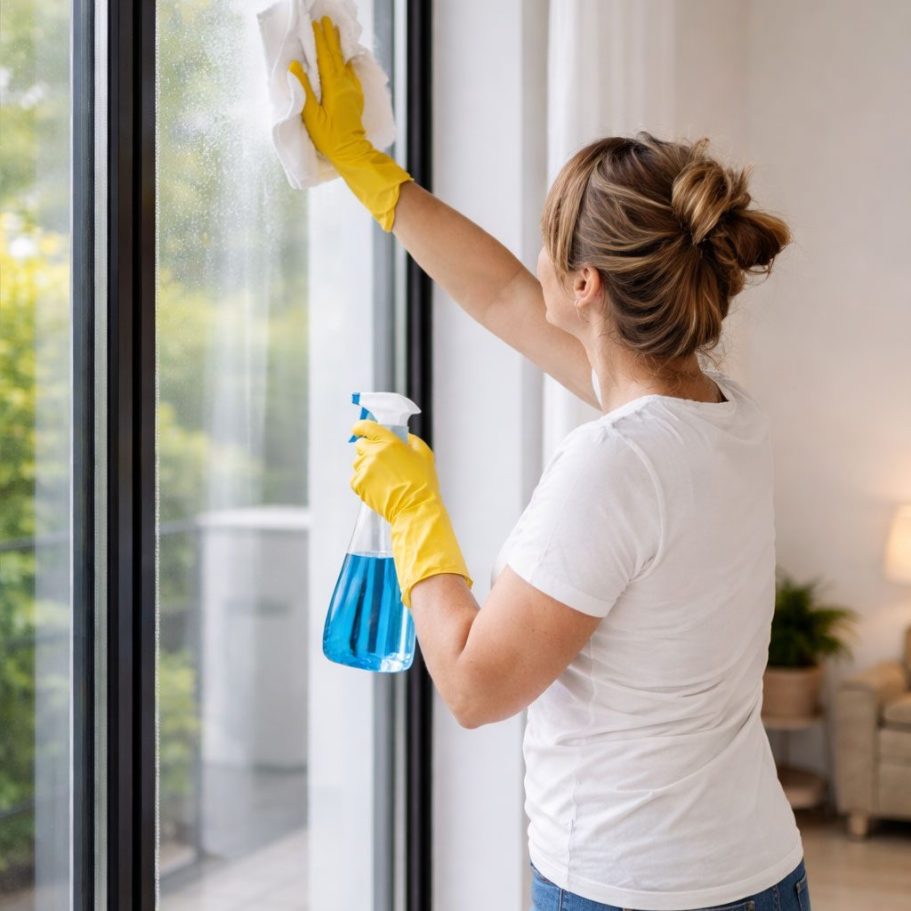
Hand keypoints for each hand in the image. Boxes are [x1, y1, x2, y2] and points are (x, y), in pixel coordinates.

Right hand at [288, 16, 371, 168]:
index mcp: (335, 88)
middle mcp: (346, 85)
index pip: (326, 58)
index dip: (320, 40)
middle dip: (330, 37)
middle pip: (337, 56)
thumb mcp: (312, 117)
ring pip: (345, 63)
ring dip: (339, 47)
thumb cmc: (330, 138)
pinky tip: (344, 60)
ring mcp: (353, 91)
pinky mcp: (356, 98)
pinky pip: (350, 74)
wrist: (352, 153)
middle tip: (326, 20)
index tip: (315, 24)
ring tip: (336, 32)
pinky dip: (345, 62)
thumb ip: (303, 90)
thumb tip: (295, 65)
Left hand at [349, 419, 471, 607]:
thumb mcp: (424, 454)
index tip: (359, 429)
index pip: (366, 426)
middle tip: (380, 460)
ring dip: (366, 466)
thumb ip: (411, 440)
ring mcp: (365, 469)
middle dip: (367, 449)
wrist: (415, 508)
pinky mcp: (359, 484)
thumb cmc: (423, 483)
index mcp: (389, 442)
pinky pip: (355, 478)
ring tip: (382, 478)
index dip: (360, 426)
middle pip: (360, 445)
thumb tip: (401, 436)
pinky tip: (377, 487)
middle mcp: (374, 453)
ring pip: (357, 463)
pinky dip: (363, 482)